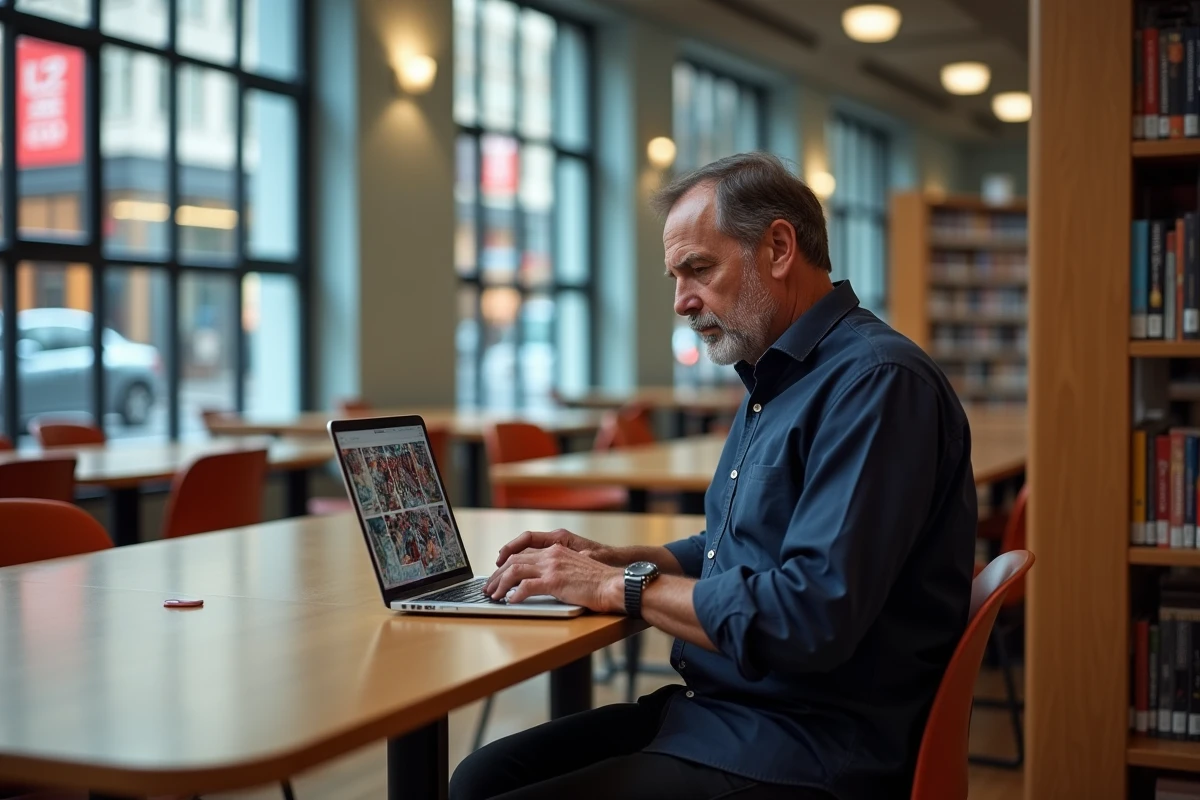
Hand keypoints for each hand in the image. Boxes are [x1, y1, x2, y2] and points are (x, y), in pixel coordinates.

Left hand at [488, 528, 613, 589]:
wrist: (615, 584)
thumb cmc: (599, 582)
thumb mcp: (575, 568)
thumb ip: (559, 568)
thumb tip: (542, 580)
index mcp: (556, 549)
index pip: (522, 551)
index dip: (506, 560)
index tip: (497, 572)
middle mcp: (552, 554)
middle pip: (514, 560)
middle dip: (497, 575)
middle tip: (489, 588)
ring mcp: (552, 567)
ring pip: (515, 571)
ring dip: (500, 585)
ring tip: (493, 596)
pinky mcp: (554, 581)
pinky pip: (526, 587)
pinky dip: (514, 595)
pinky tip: (510, 602)